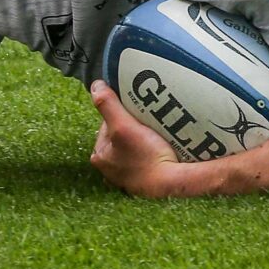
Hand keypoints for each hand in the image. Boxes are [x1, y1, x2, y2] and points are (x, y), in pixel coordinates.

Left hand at [89, 80, 184, 197]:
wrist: (172, 184)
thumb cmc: (146, 158)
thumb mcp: (123, 126)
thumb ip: (107, 104)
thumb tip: (95, 85)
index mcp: (99, 156)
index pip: (108, 123)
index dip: (122, 113)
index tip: (137, 111)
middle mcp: (110, 168)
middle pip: (122, 134)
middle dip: (134, 126)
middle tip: (149, 120)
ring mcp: (128, 175)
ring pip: (135, 146)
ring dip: (145, 137)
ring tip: (157, 131)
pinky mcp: (145, 179)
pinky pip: (146, 158)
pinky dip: (152, 151)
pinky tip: (162, 146)